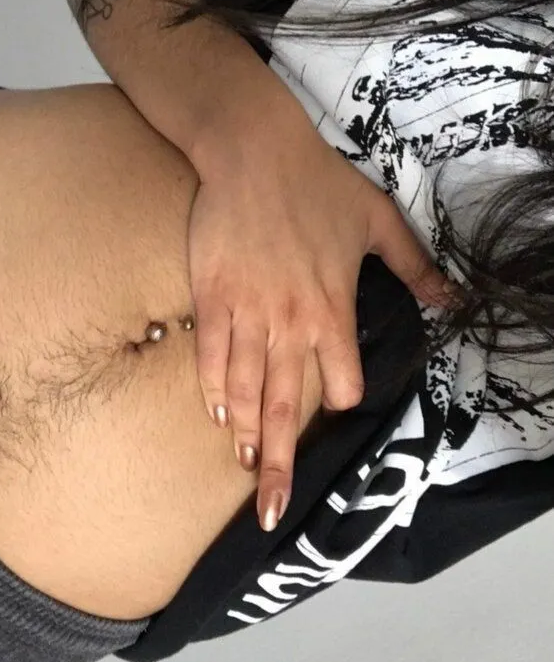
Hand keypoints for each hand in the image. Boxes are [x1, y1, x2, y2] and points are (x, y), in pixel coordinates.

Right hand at [188, 116, 453, 533]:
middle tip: (270, 509)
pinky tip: (214, 413)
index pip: (340, 382)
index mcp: (331, 310)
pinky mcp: (212, 297)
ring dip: (244, 433)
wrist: (254, 152)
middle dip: (278, 462)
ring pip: (244, 388)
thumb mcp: (378, 220)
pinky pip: (210, 355)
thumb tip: (451, 299)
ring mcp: (247, 313)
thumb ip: (415, 266)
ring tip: (243, 465)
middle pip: (285, 406)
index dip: (342, 398)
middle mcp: (289, 324)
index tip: (337, 402)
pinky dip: (211, 388)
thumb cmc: (317, 183)